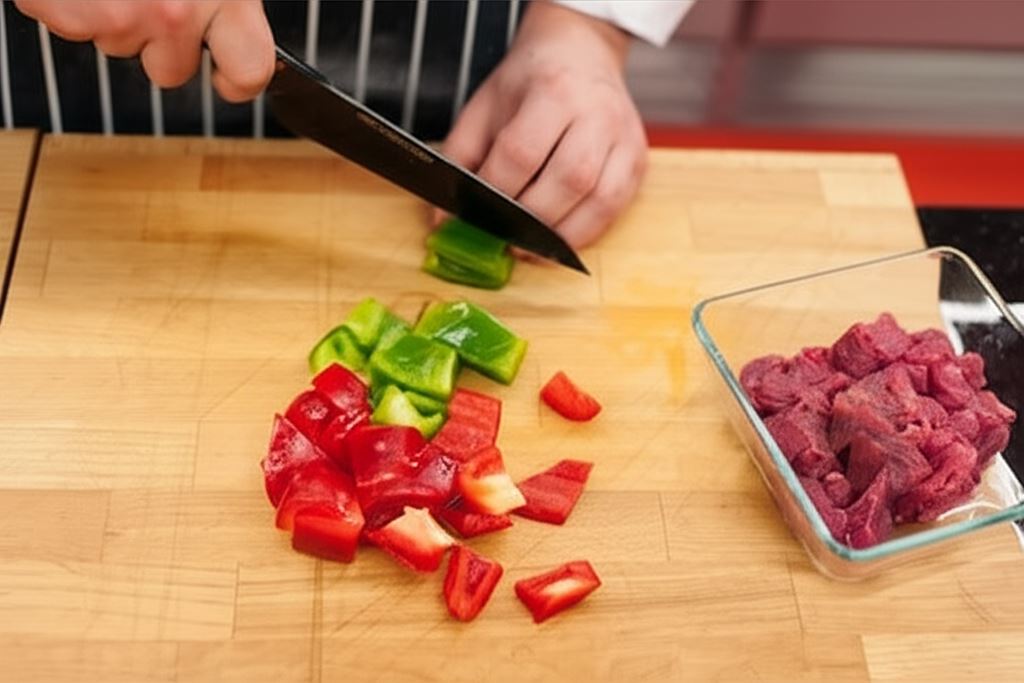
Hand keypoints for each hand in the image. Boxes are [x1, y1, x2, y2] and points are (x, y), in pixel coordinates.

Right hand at [13, 0, 273, 101]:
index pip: (249, 68)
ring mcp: (118, 16)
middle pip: (171, 71)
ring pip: (116, 45)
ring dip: (111, 14)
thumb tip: (236, 31)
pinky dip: (70, 2)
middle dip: (159, 46)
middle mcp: (174, 10)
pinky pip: (69, 25)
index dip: (236, 80)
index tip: (225, 76)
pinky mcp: (63, 8)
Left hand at [440, 0, 647, 248]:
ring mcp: (624, 138)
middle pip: (568, 180)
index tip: (477, 211)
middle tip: (504, 237)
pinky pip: (615, 209)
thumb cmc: (530, 81)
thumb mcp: (485, 106)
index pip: (522, 153)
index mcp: (553, 91)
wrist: (581, 51)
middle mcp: (597, 114)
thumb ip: (460, 159)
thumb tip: (444, 219)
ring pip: (600, 200)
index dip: (496, 191)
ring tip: (529, 247)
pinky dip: (585, 232)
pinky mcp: (637, 160)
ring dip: (561, 234)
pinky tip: (557, 240)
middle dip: (531, 218)